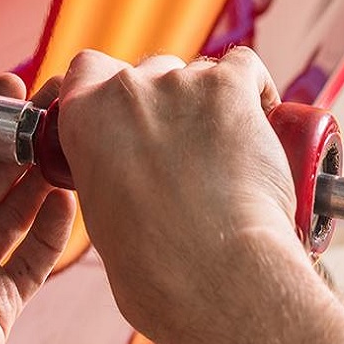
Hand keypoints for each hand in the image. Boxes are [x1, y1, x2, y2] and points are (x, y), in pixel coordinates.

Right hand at [57, 48, 303, 343]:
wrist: (211, 275)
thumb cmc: (156, 268)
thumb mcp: (101, 215)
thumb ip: (106, 174)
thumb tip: (128, 176)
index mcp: (82, 120)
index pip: (88, 70)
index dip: (111, 87)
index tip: (130, 115)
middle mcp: (125, 91)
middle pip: (149, 72)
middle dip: (167, 104)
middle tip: (188, 150)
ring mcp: (179, 85)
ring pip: (198, 74)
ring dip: (212, 102)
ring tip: (230, 154)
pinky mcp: (231, 88)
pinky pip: (245, 68)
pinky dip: (255, 91)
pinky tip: (262, 125)